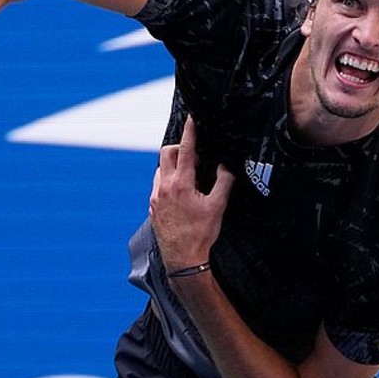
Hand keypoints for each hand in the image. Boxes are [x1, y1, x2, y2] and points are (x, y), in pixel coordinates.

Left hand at [149, 117, 234, 271]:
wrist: (182, 259)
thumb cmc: (201, 234)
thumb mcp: (218, 206)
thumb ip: (223, 182)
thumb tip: (226, 166)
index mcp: (181, 184)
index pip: (185, 149)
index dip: (190, 131)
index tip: (192, 119)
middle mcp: (164, 187)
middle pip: (167, 153)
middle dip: (180, 149)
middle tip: (197, 159)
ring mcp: (155, 197)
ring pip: (161, 169)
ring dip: (174, 166)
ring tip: (191, 178)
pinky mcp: (152, 207)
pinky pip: (158, 185)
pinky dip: (168, 181)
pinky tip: (181, 193)